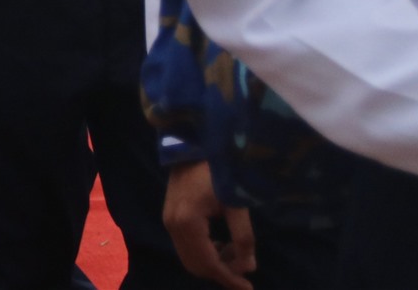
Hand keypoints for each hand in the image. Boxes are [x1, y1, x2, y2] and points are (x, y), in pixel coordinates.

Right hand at [163, 161, 254, 289]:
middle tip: (244, 268)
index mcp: (187, 223)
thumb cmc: (218, 169)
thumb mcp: (236, 202)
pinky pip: (186, 245)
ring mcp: (169, 220)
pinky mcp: (170, 215)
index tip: (248, 287)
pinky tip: (221, 243)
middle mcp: (173, 225)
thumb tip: (248, 266)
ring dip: (213, 262)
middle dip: (221, 272)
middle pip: (195, 265)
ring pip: (190, 257)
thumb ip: (243, 236)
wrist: (195, 142)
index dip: (229, 278)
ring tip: (236, 253)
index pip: (209, 263)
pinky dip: (204, 251)